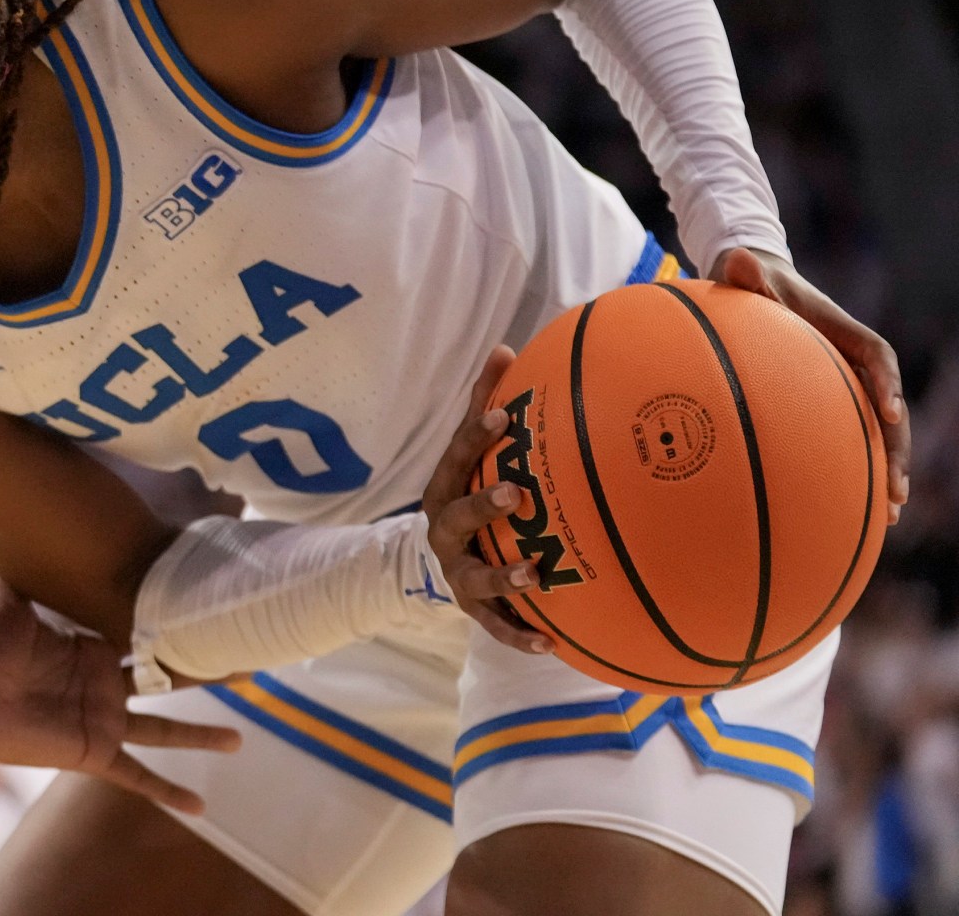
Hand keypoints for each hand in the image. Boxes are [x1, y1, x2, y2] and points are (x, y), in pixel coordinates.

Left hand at [0, 578, 239, 814]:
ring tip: (239, 740)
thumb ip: (26, 569)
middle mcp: (106, 686)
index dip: (178, 631)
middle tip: (249, 669)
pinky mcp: (95, 753)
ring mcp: (105, 722)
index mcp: (93, 649)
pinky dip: (168, 792)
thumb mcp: (9, 597)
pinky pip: (138, 777)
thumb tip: (24, 523)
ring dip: (201, 736)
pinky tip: (199, 808)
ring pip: (166, 731)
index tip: (215, 619)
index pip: (145, 639)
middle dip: (207, 677)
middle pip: (169, 682)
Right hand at [421, 346, 554, 657]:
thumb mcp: (471, 454)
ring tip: (533, 574)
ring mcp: (458, 571)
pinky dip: (520, 635)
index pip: (455, 459)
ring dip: (503, 575)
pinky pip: (496, 626)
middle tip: (516, 493)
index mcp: (444, 489)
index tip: (502, 420)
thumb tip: (507, 347)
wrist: (438, 561)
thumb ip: (485, 406)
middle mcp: (444, 532)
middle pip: (457, 517)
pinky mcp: (474, 608)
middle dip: (483, 505)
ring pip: (475, 576)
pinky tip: (552, 643)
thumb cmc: (469, 494)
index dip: (473, 439)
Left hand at [713, 248, 909, 520]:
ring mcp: (843, 384)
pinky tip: (859, 508)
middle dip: (896, 447)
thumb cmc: (753, 283)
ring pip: (876, 431)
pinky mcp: (828, 401)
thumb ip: (746, 272)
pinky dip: (856, 469)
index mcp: (841, 330)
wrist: (755, 285)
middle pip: (886, 406)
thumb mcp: (747, 274)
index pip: (876, 354)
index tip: (891, 413)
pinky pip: (849, 437)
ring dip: (886, 469)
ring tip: (893, 512)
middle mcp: (851, 361)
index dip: (886, 382)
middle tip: (897, 487)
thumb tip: (737, 260)